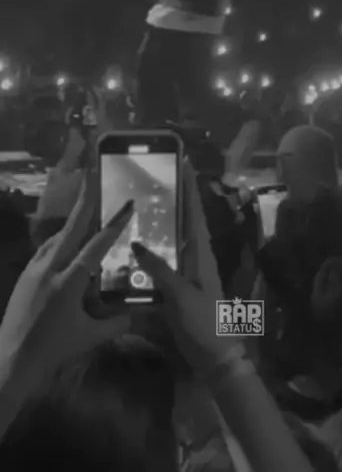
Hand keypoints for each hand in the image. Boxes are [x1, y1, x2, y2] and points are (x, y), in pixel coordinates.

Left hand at [0, 172, 133, 387]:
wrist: (10, 360)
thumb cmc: (53, 350)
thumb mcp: (89, 337)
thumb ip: (115, 322)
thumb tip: (134, 313)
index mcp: (69, 281)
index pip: (97, 245)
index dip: (115, 224)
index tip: (128, 204)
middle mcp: (50, 268)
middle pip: (72, 227)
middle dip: (85, 200)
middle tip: (93, 176)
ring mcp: (34, 269)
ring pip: (57, 237)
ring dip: (73, 221)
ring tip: (87, 208)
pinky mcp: (25, 275)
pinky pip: (45, 250)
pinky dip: (60, 240)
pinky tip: (66, 242)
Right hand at [131, 161, 234, 373]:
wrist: (216, 358)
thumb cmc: (203, 323)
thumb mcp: (180, 295)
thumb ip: (159, 269)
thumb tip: (137, 243)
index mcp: (202, 254)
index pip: (195, 212)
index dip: (190, 187)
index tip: (183, 162)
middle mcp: (197, 257)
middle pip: (185, 220)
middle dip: (174, 198)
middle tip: (155, 176)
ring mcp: (189, 272)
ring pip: (175, 239)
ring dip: (163, 222)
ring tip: (143, 202)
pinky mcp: (180, 288)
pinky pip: (165, 261)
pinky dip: (154, 250)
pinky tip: (135, 248)